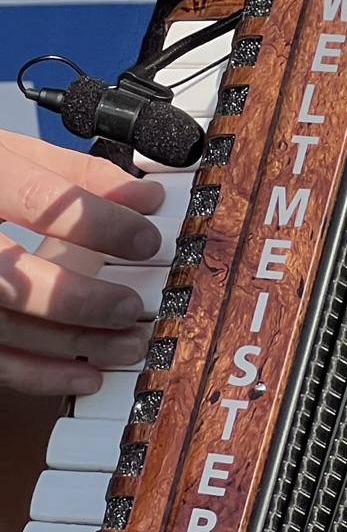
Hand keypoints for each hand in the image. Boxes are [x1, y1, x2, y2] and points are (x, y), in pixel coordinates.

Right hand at [0, 130, 163, 395]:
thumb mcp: (9, 156)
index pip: (39, 200)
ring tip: (127, 345)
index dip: (97, 223)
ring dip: (70, 344)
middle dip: (79, 299)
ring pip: (4, 326)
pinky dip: (38, 374)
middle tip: (132, 306)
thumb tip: (142, 196)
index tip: (146, 240)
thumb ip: (74, 173)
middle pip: (11, 279)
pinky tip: (84, 375)